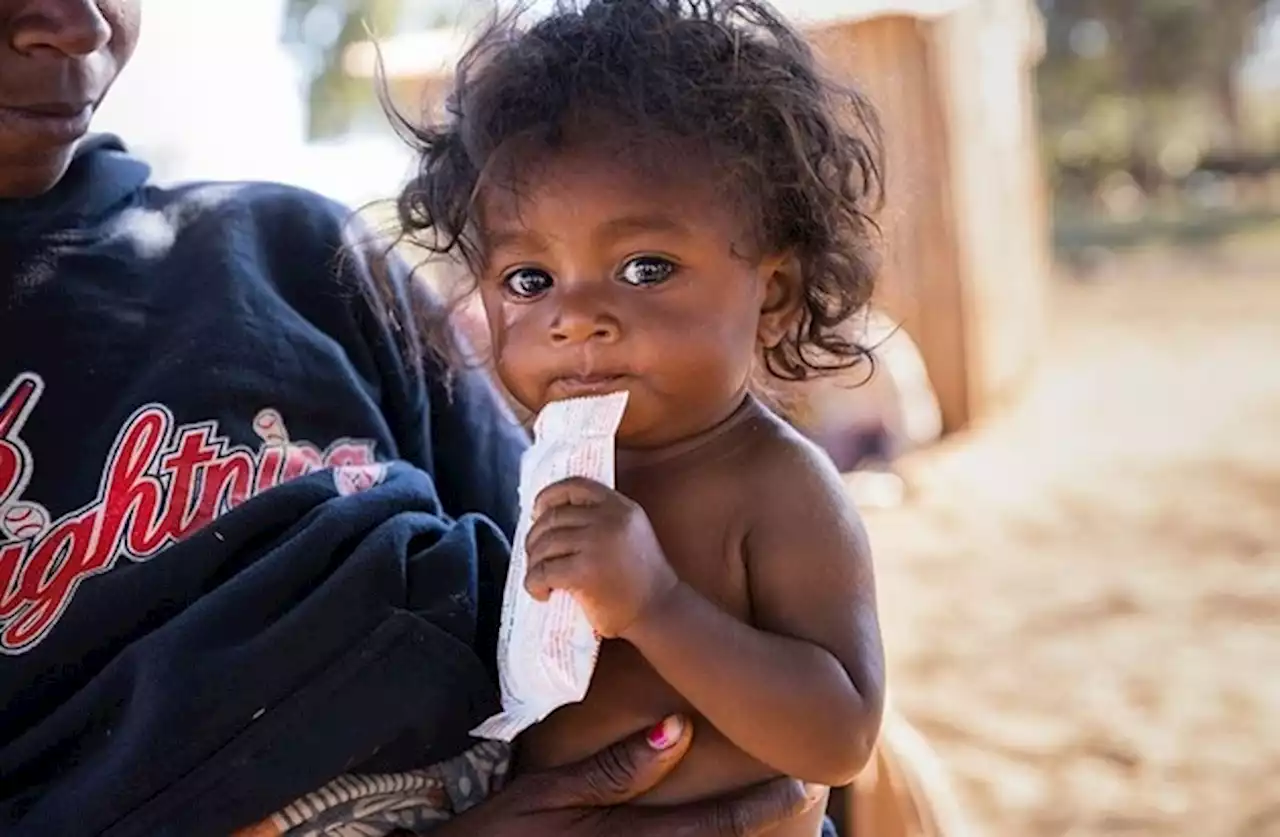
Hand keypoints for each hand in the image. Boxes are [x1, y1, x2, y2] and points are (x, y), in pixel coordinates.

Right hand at [435, 715, 823, 836]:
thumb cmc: (490, 836)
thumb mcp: (547, 795)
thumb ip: (617, 769)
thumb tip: (679, 727)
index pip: (717, 828)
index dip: (766, 806)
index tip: (804, 781)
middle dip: (764, 826)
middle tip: (803, 796)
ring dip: (734, 836)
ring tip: (769, 810)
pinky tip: (712, 828)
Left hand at [525, 476, 678, 637]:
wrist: (659, 611)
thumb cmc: (642, 579)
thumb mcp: (631, 533)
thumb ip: (604, 518)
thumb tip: (552, 516)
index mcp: (621, 507)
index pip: (575, 486)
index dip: (549, 496)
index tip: (538, 511)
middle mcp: (609, 519)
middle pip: (553, 517)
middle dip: (535, 537)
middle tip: (535, 555)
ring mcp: (596, 544)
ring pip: (544, 544)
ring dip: (533, 562)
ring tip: (539, 576)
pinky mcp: (583, 572)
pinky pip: (543, 571)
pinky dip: (533, 583)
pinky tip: (541, 592)